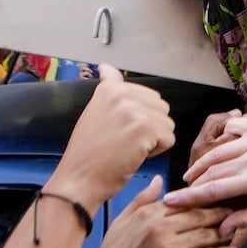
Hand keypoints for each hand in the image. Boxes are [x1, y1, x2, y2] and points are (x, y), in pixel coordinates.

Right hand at [46, 64, 174, 209]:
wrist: (78, 180)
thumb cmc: (87, 153)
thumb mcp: (95, 112)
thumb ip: (108, 88)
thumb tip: (107, 66)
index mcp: (110, 88)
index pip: (147, 95)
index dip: (138, 116)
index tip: (116, 129)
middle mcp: (122, 94)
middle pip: (160, 108)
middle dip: (149, 127)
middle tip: (122, 141)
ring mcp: (134, 110)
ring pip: (167, 124)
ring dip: (153, 140)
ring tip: (126, 148)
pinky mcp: (145, 128)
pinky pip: (169, 139)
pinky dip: (155, 152)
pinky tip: (132, 155)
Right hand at [73, 176, 233, 247]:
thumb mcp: (121, 223)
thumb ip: (143, 199)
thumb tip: (160, 179)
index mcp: (148, 213)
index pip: (186, 201)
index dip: (206, 200)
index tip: (221, 198)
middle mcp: (159, 227)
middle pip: (200, 215)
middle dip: (220, 214)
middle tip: (236, 212)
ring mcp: (168, 246)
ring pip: (207, 234)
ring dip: (224, 233)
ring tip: (235, 231)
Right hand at [164, 115, 246, 233]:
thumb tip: (221, 228)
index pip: (215, 189)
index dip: (190, 197)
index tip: (171, 201)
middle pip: (211, 171)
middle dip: (192, 183)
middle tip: (180, 192)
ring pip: (217, 151)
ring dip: (201, 164)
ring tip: (191, 176)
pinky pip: (232, 127)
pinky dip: (221, 136)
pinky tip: (217, 150)